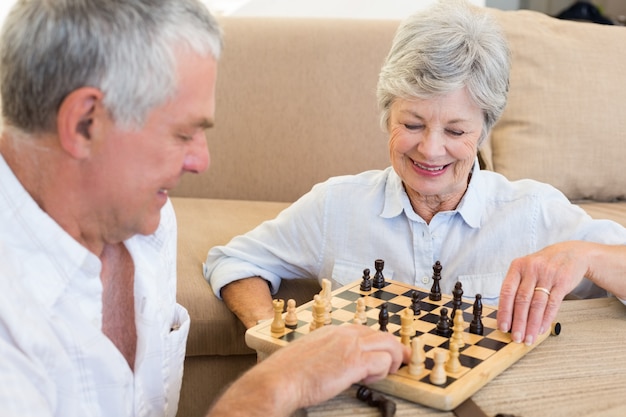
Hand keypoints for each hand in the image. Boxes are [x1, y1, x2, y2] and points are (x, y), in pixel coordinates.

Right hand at [207, 324, 409, 416]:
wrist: (279, 380)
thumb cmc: (286, 373)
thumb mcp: (308, 355)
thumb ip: (325, 355)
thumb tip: (334, 365)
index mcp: (330, 331)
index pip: (363, 330)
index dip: (376, 342)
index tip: (382, 351)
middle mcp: (342, 334)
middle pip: (380, 334)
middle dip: (394, 347)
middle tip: (400, 359)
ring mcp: (349, 346)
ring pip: (387, 344)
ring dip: (392, 359)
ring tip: (388, 371)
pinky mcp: (354, 362)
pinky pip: (382, 361)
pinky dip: (383, 370)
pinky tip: (372, 379)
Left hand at [496, 241, 589, 344]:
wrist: (571, 253)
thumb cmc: (543, 265)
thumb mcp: (527, 269)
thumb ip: (517, 287)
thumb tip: (508, 314)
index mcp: (517, 266)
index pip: (507, 292)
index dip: (504, 311)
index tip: (503, 327)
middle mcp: (531, 269)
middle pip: (522, 300)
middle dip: (518, 322)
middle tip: (516, 338)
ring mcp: (548, 275)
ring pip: (537, 305)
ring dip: (531, 324)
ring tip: (528, 338)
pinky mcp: (562, 282)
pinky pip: (553, 304)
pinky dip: (546, 319)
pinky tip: (541, 329)